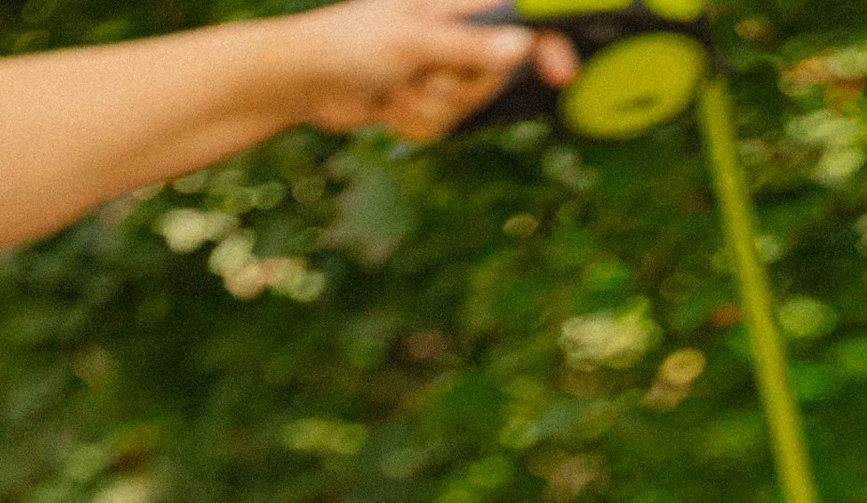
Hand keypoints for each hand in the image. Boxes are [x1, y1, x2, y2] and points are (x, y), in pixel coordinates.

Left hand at [282, 0, 578, 142]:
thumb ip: (469, 47)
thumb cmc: (350, 43)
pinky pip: (441, 127)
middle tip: (424, 78)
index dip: (544, 46)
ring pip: (466, 107)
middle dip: (459, 90)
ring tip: (395, 90)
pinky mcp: (424, 102)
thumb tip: (521, 46)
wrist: (305, 81)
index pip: (516, 22)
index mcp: (454, 7)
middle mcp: (451, 37)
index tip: (562, 71)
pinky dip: (413, 123)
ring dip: (428, 109)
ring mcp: (438, 72)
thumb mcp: (413, 42)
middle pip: (494, 78)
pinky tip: (387, 106)